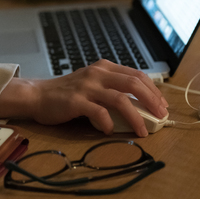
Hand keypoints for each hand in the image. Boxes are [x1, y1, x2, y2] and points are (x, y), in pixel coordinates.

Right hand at [0, 60, 168, 136]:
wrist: (37, 95)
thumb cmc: (66, 93)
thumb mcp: (92, 84)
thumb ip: (112, 89)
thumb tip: (140, 107)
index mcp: (104, 67)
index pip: (136, 75)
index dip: (153, 90)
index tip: (162, 105)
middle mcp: (97, 74)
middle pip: (133, 83)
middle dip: (151, 101)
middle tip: (160, 116)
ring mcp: (86, 86)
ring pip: (120, 99)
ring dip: (136, 116)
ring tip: (142, 130)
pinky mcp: (76, 101)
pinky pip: (98, 112)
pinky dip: (108, 123)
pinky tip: (110, 130)